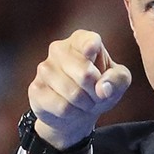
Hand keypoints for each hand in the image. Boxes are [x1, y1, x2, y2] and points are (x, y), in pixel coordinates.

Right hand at [28, 30, 131, 149]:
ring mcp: (44, 69)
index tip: (92, 52)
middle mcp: (59, 49)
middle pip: (85, 73)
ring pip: (73, 93)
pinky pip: (62, 107)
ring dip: (85, 104)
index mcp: (80, 40)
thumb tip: (103, 89)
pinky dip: (72, 113)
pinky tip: (70, 109)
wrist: (77, 112)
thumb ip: (118, 79)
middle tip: (96, 94)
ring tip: (84, 101)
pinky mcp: (35, 90)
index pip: (88, 40)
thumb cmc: (99, 88)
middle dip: (96, 91)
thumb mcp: (118, 82)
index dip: (92, 48)